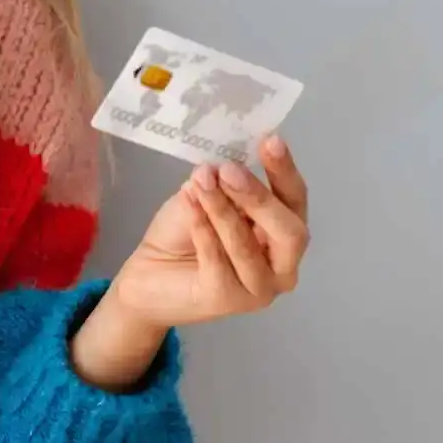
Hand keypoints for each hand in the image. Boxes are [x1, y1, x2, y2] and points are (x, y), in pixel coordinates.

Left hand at [107, 135, 310, 330]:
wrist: (147, 276)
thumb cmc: (183, 235)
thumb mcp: (206, 199)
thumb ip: (224, 187)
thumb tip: (225, 167)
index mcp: (283, 235)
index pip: (295, 201)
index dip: (285, 171)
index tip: (270, 140)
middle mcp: (282, 267)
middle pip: (289, 232)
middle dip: (259, 197)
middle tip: (228, 170)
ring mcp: (258, 290)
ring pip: (248, 246)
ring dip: (222, 209)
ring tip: (200, 181)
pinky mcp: (228, 302)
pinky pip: (218, 261)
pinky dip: (203, 228)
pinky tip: (189, 203)